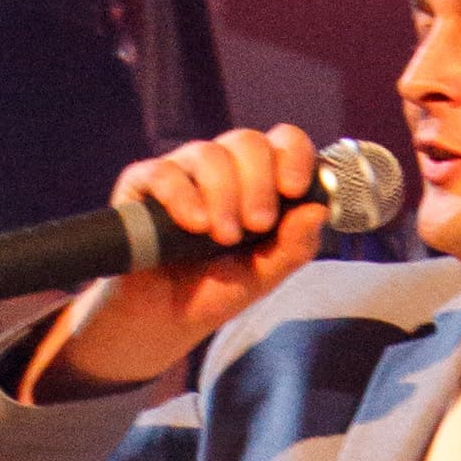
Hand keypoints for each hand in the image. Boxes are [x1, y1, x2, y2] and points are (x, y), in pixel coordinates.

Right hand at [41, 126, 330, 389]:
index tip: (294, 190)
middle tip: (257, 225)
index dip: (294, 156)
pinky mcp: (142, 183)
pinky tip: (194, 226)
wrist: (164, 319)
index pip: (284, 142)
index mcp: (258, 179)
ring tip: (222, 238)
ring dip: (223, 196)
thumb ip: (295, 246)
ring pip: (209, 154)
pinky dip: (183, 197)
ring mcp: (181, 171)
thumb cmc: (217, 290)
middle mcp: (221, 166)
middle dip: (258, 183)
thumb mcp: (265, 274)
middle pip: (247, 141)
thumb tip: (318, 209)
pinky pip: (164, 172)